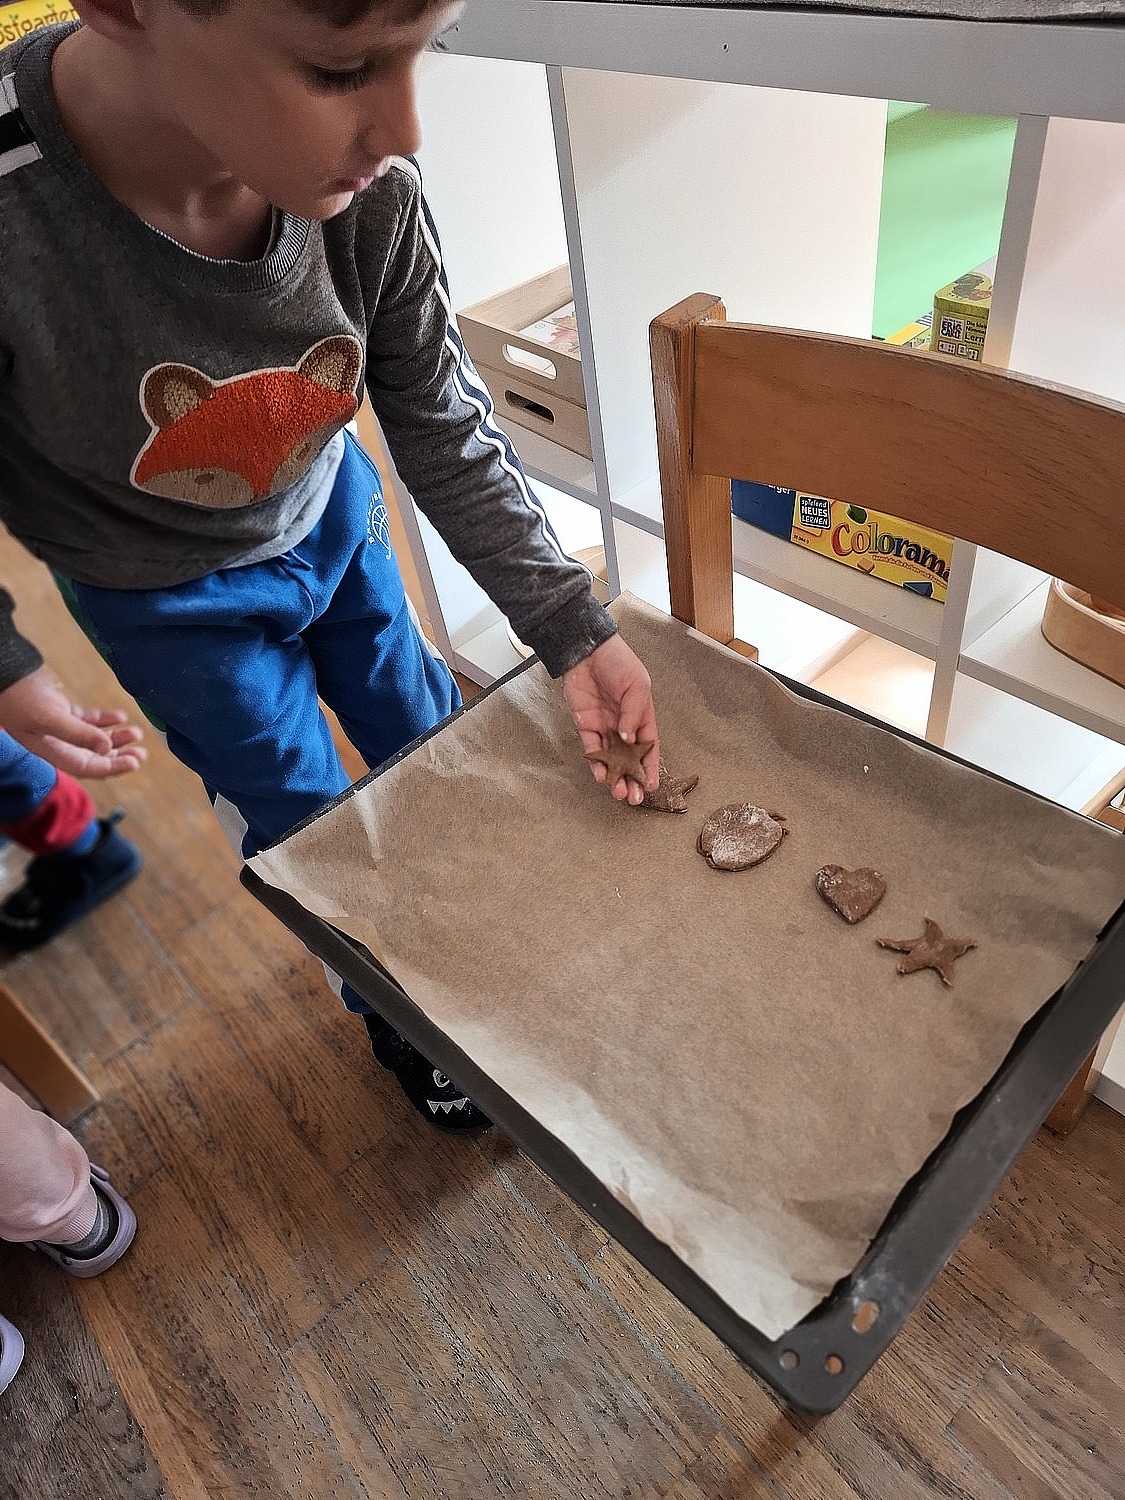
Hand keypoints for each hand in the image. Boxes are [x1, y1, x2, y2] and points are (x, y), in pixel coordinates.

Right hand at [0, 667, 145, 778]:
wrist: (4, 671)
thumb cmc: (19, 696)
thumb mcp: (49, 717)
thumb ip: (78, 734)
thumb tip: (106, 749)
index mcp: (52, 751)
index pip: (87, 767)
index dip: (112, 767)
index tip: (135, 762)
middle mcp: (56, 742)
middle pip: (93, 757)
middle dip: (119, 757)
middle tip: (142, 753)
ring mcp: (59, 726)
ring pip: (93, 738)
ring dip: (115, 738)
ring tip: (136, 733)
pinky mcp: (61, 709)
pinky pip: (88, 720)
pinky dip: (104, 720)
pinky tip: (120, 717)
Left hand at [562, 634, 658, 805]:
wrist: (586, 650)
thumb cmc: (617, 662)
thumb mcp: (637, 684)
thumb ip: (634, 712)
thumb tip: (629, 738)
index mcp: (641, 715)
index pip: (649, 747)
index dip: (651, 767)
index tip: (652, 785)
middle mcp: (623, 725)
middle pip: (630, 759)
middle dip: (633, 779)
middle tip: (635, 798)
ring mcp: (604, 727)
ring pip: (611, 759)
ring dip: (615, 776)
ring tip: (619, 792)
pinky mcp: (585, 725)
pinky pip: (592, 749)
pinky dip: (596, 763)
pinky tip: (601, 775)